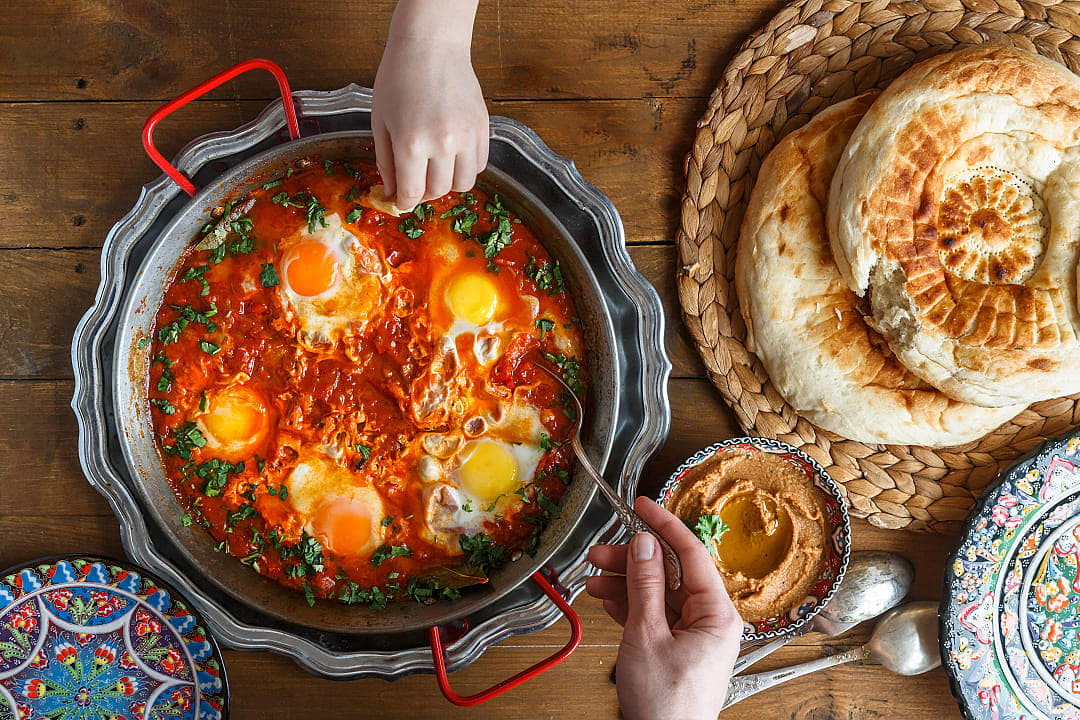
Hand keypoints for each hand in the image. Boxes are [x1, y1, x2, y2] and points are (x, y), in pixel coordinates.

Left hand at [372, 0, 487, 211]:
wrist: (431, 46)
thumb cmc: (399, 78)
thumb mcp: (380, 121)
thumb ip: (386, 161)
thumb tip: (393, 192)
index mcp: (411, 143)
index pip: (412, 193)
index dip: (404, 202)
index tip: (401, 202)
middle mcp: (443, 144)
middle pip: (438, 191)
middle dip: (424, 193)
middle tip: (415, 182)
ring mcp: (467, 136)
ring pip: (464, 184)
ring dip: (448, 184)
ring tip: (436, 170)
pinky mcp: (482, 128)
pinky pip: (480, 164)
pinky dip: (466, 168)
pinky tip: (452, 156)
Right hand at [587, 497, 741, 719]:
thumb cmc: (667, 706)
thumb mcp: (647, 636)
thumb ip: (644, 585)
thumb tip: (644, 544)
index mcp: (717, 614)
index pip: (691, 554)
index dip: (664, 525)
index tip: (642, 505)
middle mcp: (710, 620)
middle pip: (670, 572)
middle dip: (633, 560)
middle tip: (601, 551)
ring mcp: (694, 634)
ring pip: (657, 593)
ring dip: (625, 583)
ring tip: (594, 579)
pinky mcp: (677, 648)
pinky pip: (654, 614)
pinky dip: (629, 606)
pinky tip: (606, 599)